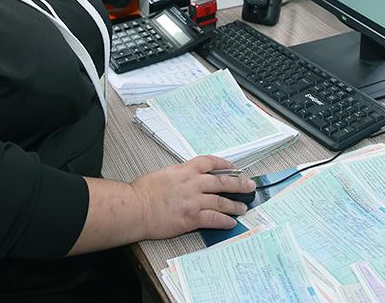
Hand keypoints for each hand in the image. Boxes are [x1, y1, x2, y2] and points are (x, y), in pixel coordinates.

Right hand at [131, 156, 256, 239]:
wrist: (135, 208)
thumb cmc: (143, 192)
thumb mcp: (163, 173)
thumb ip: (178, 174)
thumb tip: (187, 177)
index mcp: (184, 170)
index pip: (210, 162)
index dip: (224, 164)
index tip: (233, 167)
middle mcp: (192, 183)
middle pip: (222, 182)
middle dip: (238, 183)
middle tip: (249, 185)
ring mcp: (193, 201)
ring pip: (221, 201)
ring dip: (235, 205)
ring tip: (244, 207)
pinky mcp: (191, 218)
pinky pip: (214, 219)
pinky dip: (225, 221)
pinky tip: (231, 222)